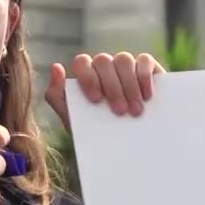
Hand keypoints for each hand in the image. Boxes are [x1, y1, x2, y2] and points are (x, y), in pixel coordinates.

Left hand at [44, 51, 164, 132]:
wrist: (124, 145)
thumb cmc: (95, 131)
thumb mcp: (72, 118)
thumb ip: (57, 96)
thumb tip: (56, 67)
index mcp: (85, 73)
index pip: (82, 63)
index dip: (88, 78)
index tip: (95, 100)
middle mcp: (104, 65)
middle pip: (104, 61)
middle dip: (112, 87)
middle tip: (120, 112)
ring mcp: (125, 64)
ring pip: (123, 59)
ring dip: (129, 85)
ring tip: (135, 111)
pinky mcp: (147, 66)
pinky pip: (144, 61)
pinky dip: (144, 77)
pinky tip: (147, 96)